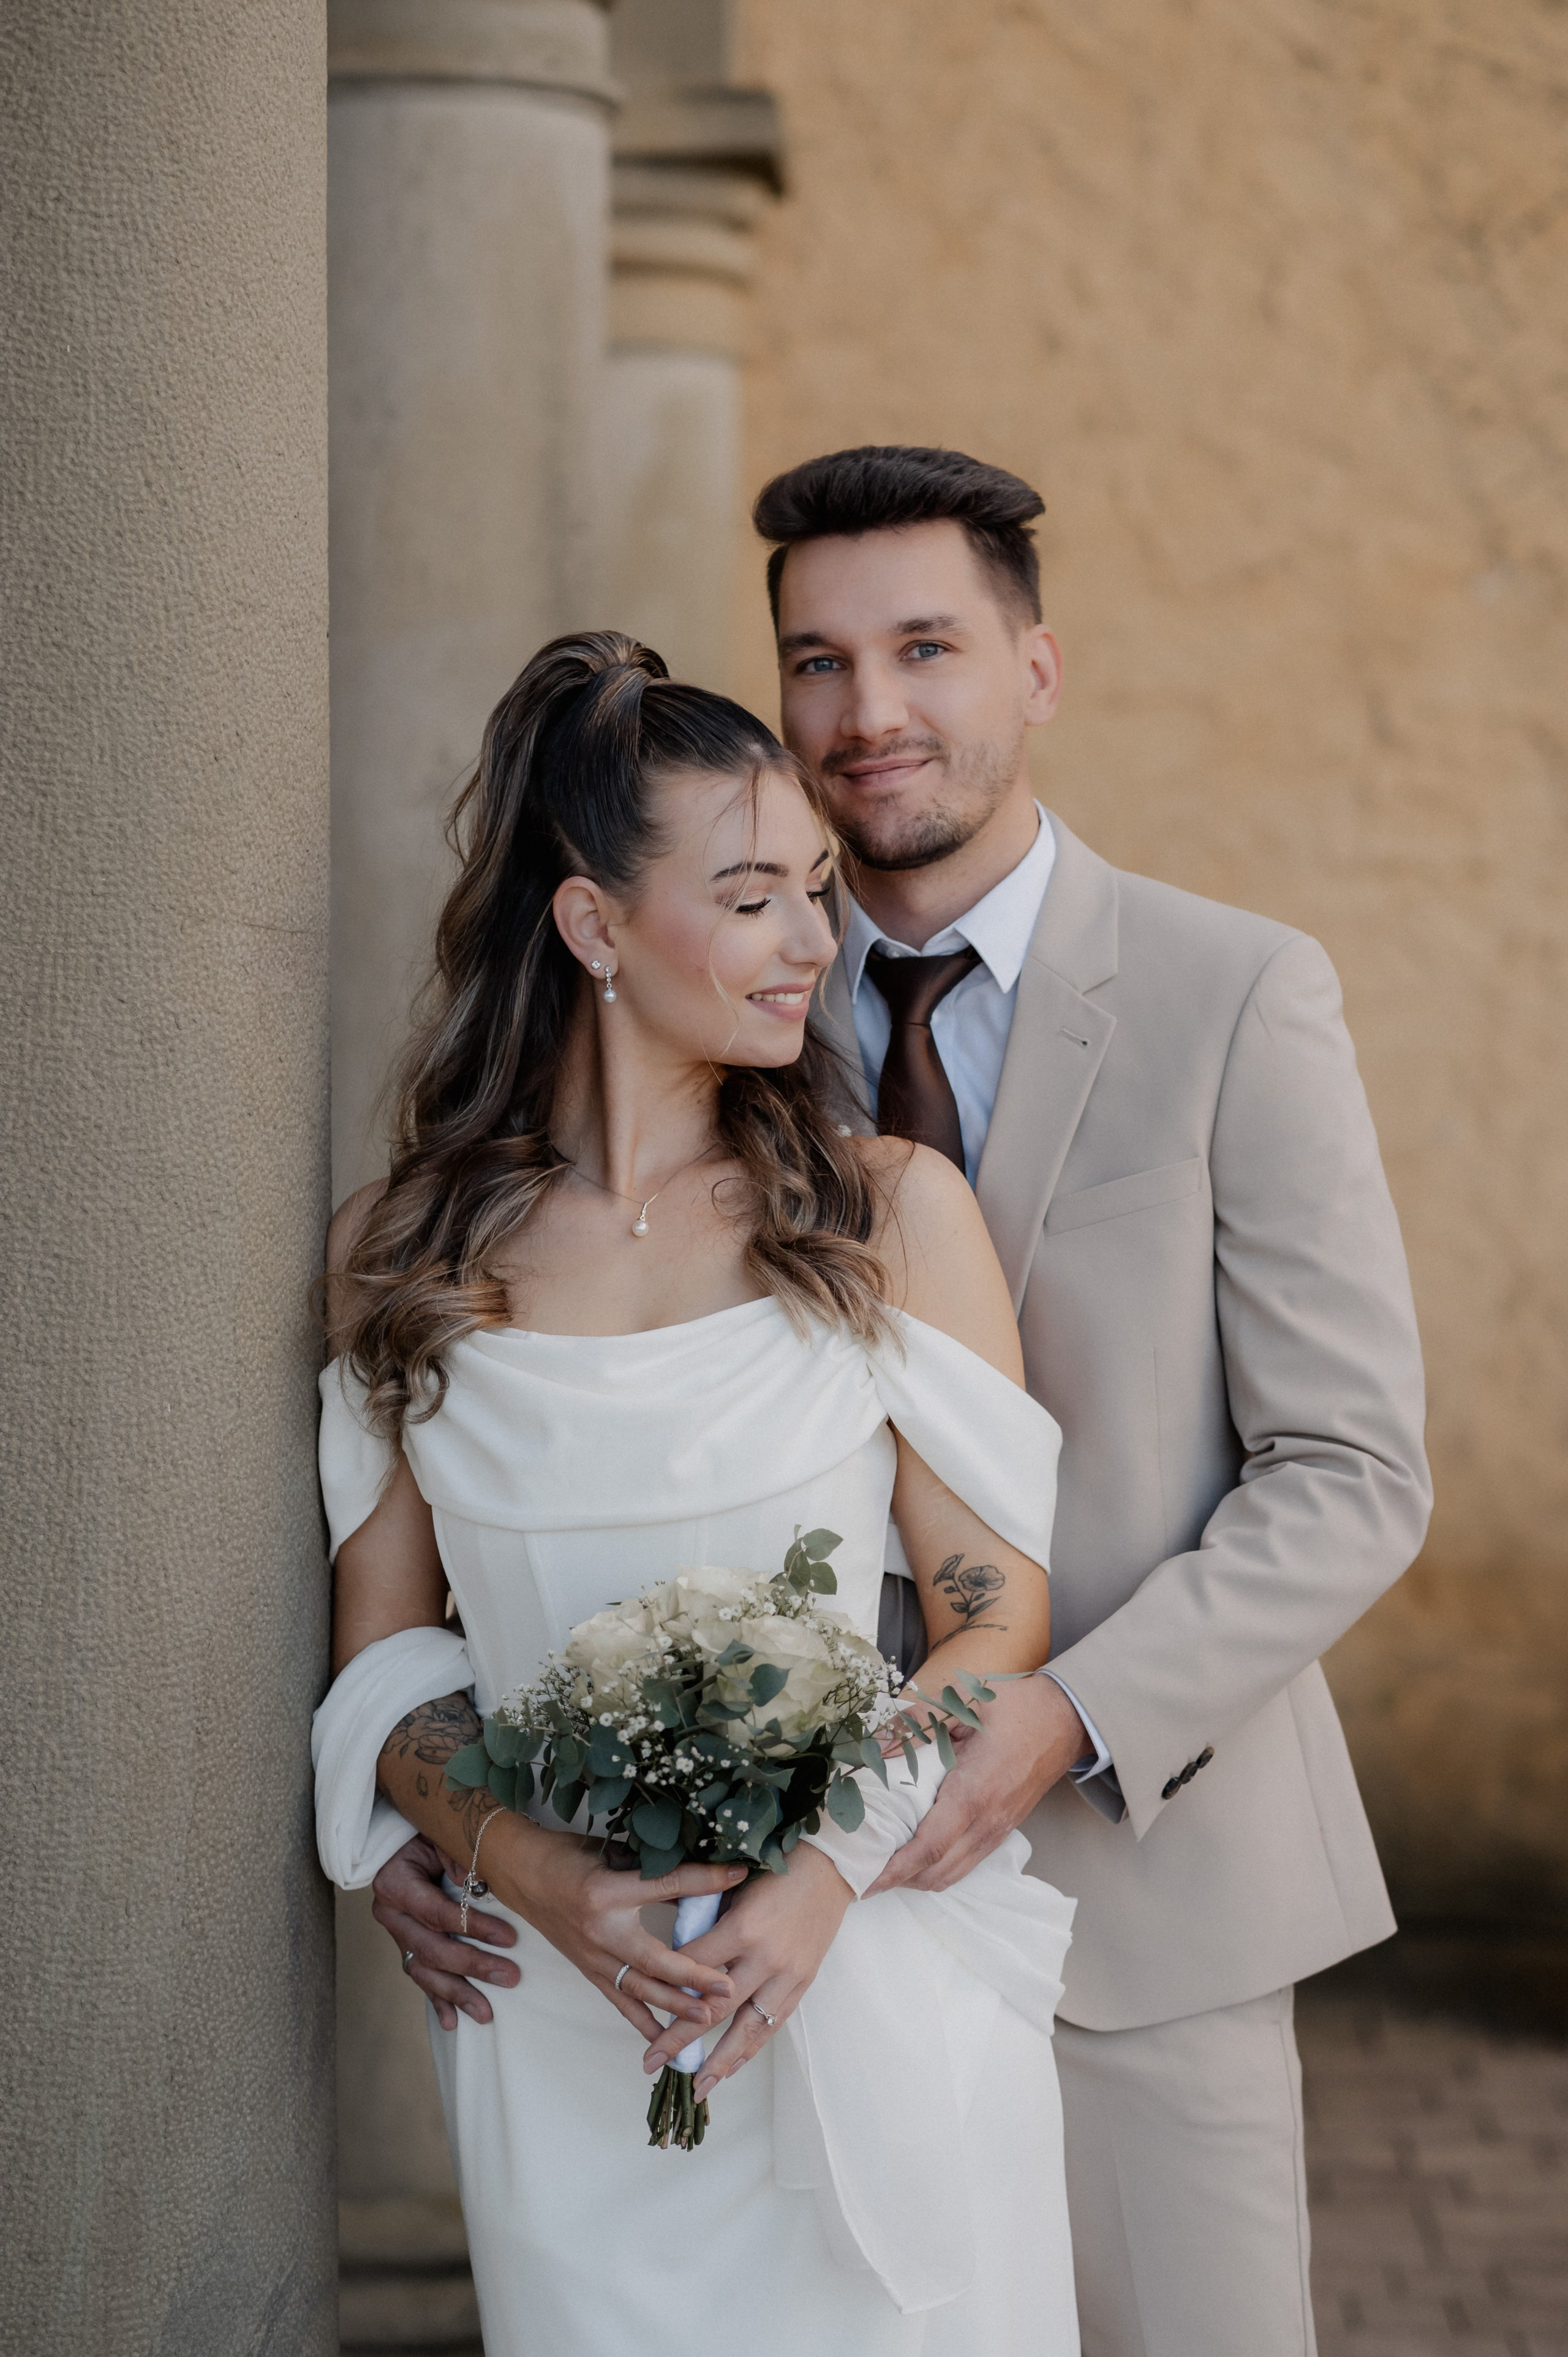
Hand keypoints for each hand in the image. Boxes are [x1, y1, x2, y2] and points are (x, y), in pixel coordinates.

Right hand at [372, 1835, 520, 2031]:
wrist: (396, 1843)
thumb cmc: (424, 1837)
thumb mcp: (439, 1836)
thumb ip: (456, 1857)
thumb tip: (477, 1886)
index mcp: (396, 1885)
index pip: (439, 1913)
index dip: (474, 1927)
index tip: (510, 1939)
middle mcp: (391, 1915)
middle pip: (433, 1949)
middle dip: (473, 1966)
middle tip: (509, 1977)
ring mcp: (397, 1935)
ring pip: (425, 1972)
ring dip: (456, 1994)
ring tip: (485, 2014)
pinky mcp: (405, 1947)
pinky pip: (420, 1977)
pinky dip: (436, 2001)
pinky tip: (452, 2022)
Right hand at [482, 1812, 748, 2046]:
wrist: (522, 1875)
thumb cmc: (567, 1856)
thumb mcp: (611, 1851)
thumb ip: (652, 1868)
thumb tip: (700, 1873)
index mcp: (608, 1889)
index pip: (666, 1885)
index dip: (704, 1880)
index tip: (739, 1876)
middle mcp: (600, 1930)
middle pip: (655, 1958)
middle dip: (694, 1975)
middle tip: (728, 1986)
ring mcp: (593, 1956)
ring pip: (640, 1988)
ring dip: (675, 2006)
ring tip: (708, 2017)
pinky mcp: (588, 1971)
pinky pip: (619, 2001)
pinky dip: (642, 2021)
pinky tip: (664, 2040)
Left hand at [642, 1844, 853, 2099]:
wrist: (830, 1867)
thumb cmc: (776, 1869)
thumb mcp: (733, 1887)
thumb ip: (706, 1919)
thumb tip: (674, 1949)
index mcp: (742, 1928)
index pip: (693, 1967)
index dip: (667, 1986)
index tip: (642, 2004)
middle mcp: (765, 1958)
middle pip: (715, 2008)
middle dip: (681, 2037)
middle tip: (651, 2061)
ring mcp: (787, 1975)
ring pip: (748, 2028)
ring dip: (720, 2062)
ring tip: (697, 2088)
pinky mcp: (803, 1983)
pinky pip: (773, 2024)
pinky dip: (751, 2049)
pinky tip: (732, 2067)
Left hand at [866, 1674, 1089, 1894]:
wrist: (1064, 1719)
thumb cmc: (1014, 1708)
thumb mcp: (962, 1704)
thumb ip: (915, 1725)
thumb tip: (874, 1747)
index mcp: (973, 1794)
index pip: (928, 1849)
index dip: (893, 1870)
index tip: (864, 1879)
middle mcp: (987, 1823)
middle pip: (937, 1873)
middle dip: (898, 1881)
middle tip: (862, 1874)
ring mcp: (999, 1831)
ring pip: (953, 1875)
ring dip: (918, 1879)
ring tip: (885, 1867)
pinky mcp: (1004, 1830)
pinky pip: (967, 1863)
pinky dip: (939, 1869)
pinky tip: (917, 1853)